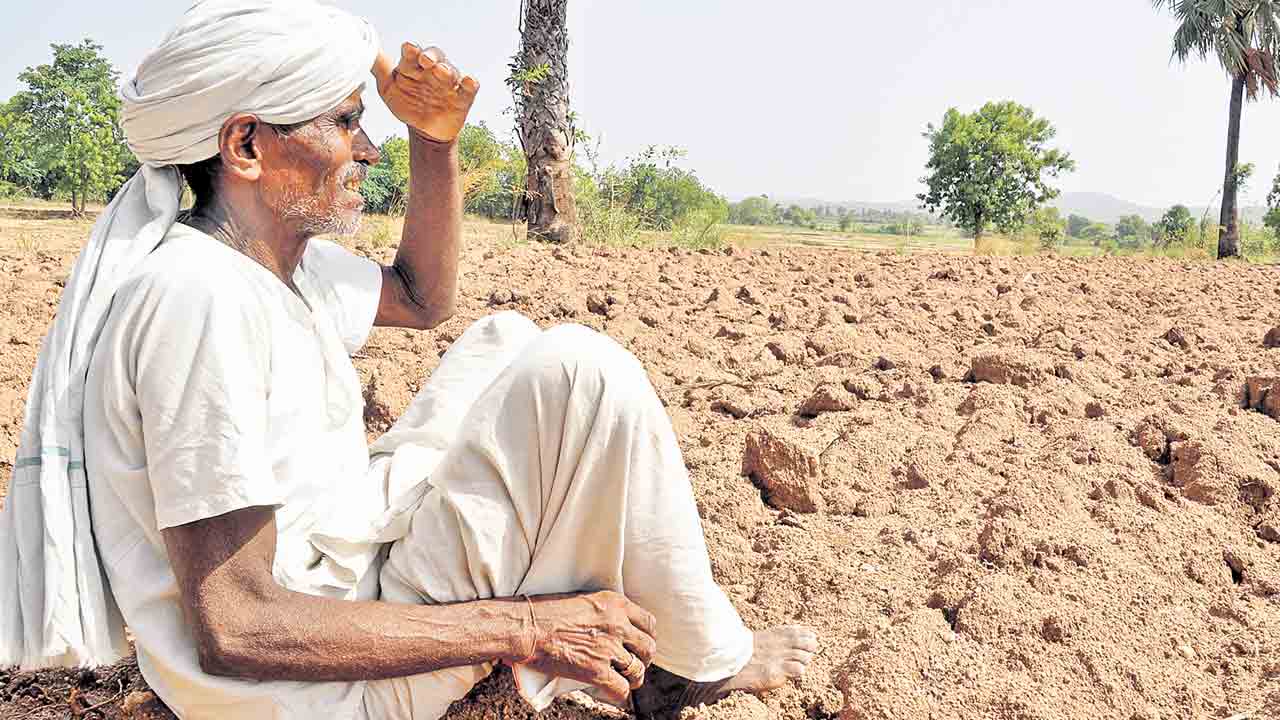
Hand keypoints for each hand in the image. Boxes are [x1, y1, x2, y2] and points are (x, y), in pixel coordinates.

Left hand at [372, 43, 478, 142]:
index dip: (411, 50)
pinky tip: (468, 82)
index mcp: (413, 67)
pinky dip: (470, 83)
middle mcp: (431, 71)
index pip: (412, 53)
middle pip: (435, 56)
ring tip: (442, 72)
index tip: (408, 49)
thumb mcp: (388, 89)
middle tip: (425, 59)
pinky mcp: (462, 97)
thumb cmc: (406, 104)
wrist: (424, 129)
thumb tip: (363, 51)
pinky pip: (469, 87)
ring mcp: (447, 84)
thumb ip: (379, 70)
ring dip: (448, 70)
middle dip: (431, 56)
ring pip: (452, 71)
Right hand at [520, 591, 657, 705]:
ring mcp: (608, 648)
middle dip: (643, 659)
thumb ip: (605, 612)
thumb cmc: (545, 612)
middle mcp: (617, 624)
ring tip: (625, 680)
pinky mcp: (597, 671)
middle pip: (648, 647)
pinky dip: (619, 694)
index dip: (646, 637)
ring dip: (632, 678)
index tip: (638, 644)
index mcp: (615, 603)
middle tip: (633, 664)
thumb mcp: (584, 600)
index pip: (648, 622)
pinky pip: (622, 689)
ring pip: (638, 670)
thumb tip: (613, 627)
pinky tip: (613, 692)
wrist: (527, 627)